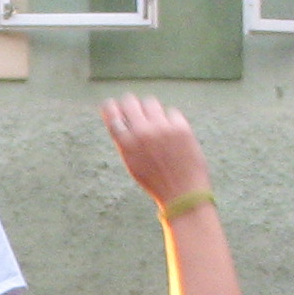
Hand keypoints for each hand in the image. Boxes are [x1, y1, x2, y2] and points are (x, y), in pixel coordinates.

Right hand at [103, 95, 209, 209]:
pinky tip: (173, 134)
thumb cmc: (155, 181)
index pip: (112, 113)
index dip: (111, 107)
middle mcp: (142, 132)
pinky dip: (170, 120)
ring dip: (150, 110)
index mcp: (126, 143)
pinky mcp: (180, 127)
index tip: (114, 105)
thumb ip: (126, 140)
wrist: (182, 193)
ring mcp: (162, 128)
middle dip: (131, 104)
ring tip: (156, 124)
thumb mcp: (132, 163)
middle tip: (136, 111)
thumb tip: (121, 118)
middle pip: (130, 101)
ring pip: (150, 102)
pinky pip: (171, 112)